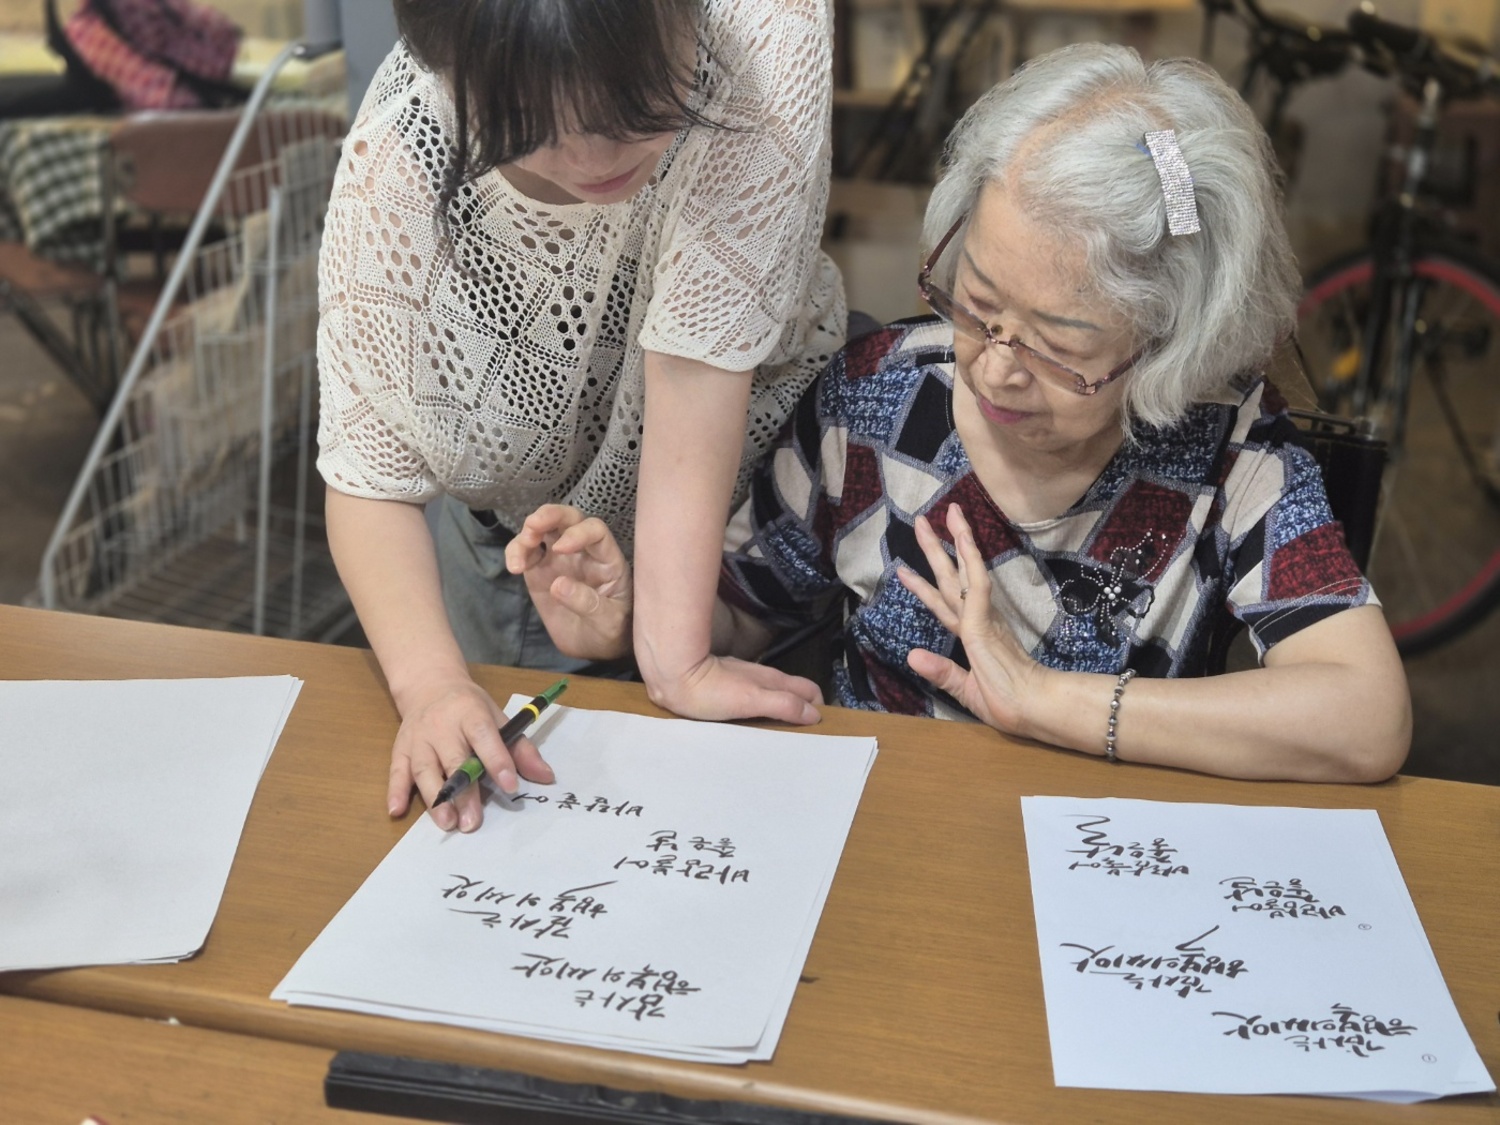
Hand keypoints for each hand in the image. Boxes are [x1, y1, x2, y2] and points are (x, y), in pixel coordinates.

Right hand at [388, 673, 554, 831]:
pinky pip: (396, 770)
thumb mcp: (498, 717)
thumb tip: (546, 776)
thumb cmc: (469, 707)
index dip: (497, 761)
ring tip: (446, 823)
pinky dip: (395, 791)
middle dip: (463, 792)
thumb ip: (521, 749)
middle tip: (472, 822)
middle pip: (453, 759)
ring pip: (424, 769)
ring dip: (434, 797)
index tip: (510, 786)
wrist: (429, 685)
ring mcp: (418, 738)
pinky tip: (397, 811)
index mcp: (471, 713)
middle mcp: (442, 726)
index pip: (484, 737)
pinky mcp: (401, 748)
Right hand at [505, 504, 632, 660]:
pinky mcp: (540, 570)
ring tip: (520, 552)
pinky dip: (516, 552)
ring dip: (529, 532)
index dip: (578, 533)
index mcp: (607, 559)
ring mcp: (560, 558)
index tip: (561, 548)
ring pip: (544, 530)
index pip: (596, 532)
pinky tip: (514, 567)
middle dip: (551, 515)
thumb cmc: (610, 631)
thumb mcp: (608, 622)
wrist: (593, 647)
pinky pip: (526, 552)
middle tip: (533, 525)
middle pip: (569, 519)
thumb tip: (558, 584)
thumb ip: (588, 603)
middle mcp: (583, 551)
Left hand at [645, 653, 822, 725]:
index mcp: (773, 680)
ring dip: (784, 709)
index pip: (809, 690)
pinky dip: (763, 708)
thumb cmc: (710, 690)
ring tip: (783, 732)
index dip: (818, 707)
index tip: (820, 729)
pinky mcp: (727, 683)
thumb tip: (814, 713)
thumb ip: (783, 705)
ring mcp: (744, 679)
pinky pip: (754, 696)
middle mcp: (762, 677)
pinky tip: (754, 721)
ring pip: (774, 692)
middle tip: (804, 734)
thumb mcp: (752, 701)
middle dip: (804, 708)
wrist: (673, 674)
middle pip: (794, 691)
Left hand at [898, 504, 1045, 734]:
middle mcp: (976, 620)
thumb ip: (941, 672)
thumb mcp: (966, 690)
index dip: (924, 586)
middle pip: (951, 578)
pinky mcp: (985, 622)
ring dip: (954, 543)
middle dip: (936, 549)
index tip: (904, 568)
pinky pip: (977, 586)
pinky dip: (970, 563)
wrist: (1032, 709)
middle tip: (920, 520)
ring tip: (944, 514)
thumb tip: (911, 656)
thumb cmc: (1007, 703)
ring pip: (964, 573)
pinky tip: (963, 540)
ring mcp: (981, 618)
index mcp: (972, 635)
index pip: (944, 604)